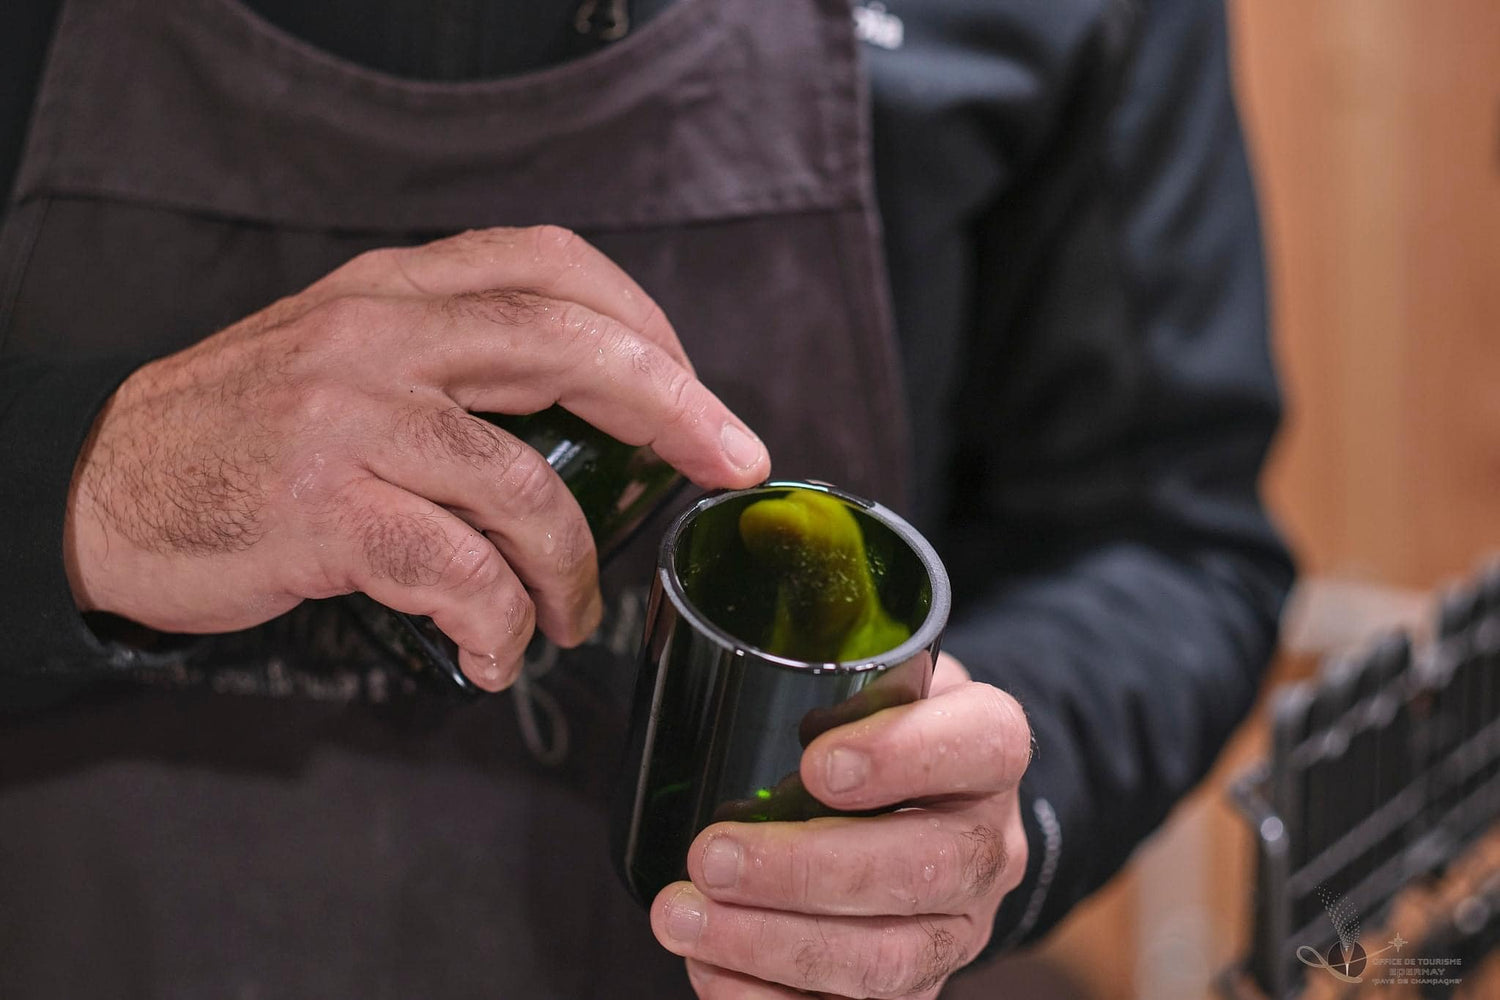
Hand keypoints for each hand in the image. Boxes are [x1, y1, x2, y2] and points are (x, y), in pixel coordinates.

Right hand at [65, 226, 768, 688]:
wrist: (103, 487)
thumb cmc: (244, 432)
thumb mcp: (345, 351)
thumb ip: (449, 357)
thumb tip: (589, 412)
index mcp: (396, 290)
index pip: (552, 265)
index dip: (646, 322)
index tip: (697, 391)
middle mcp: (379, 335)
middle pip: (567, 343)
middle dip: (674, 407)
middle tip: (731, 464)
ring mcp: (348, 418)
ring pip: (523, 486)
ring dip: (571, 570)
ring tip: (568, 620)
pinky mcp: (321, 510)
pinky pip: (456, 570)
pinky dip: (500, 624)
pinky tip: (493, 653)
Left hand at [650, 654, 1031, 997]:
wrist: (930, 806)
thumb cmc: (882, 729)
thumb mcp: (881, 679)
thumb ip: (839, 675)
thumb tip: (737, 686)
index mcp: (988, 750)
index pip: (983, 744)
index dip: (904, 758)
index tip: (818, 765)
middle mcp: (988, 845)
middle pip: (924, 869)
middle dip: (805, 870)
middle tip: (711, 854)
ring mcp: (957, 928)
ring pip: (888, 960)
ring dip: (773, 943)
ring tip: (684, 917)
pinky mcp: (917, 990)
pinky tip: (708, 971)